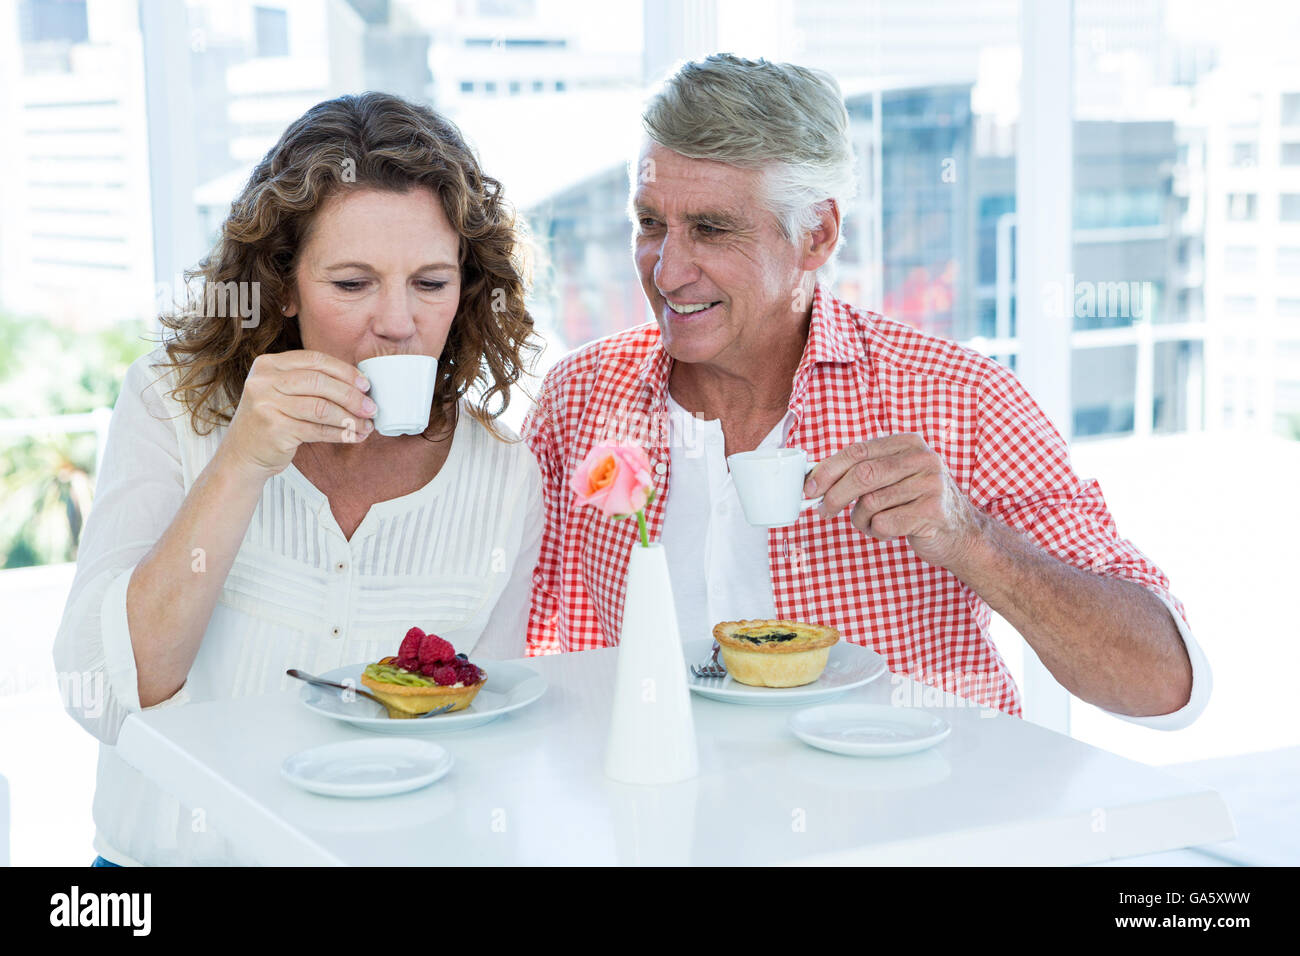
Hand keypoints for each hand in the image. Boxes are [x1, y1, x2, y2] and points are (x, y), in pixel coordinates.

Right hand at [221, 350, 375, 479]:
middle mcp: (263, 381)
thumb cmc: (271, 421)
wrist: (242, 455)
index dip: (344, 371)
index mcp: (268, 364)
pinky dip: (340, 433)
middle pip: (320, 382)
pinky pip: (318, 429)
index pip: (315, 360)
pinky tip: (353, 436)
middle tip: (371, 407)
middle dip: (351, 395)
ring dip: (350, 418)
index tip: (365, 384)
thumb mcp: (282, 392)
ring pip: (321, 408)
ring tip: (367, 425)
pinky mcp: (275, 430)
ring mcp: (266, 405)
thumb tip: (358, 384)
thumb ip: (310, 381)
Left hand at [804, 435, 985, 569]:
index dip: (828, 469)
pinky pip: (884, 523)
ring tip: (874, 523)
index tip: (809, 488)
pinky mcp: (933, 512)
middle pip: (862, 474)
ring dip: (862, 520)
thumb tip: (816, 479)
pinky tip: (892, 531)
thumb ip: (864, 471)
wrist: (961, 533)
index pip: (858, 451)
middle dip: (835, 495)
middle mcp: (922, 458)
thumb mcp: (895, 477)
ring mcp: (930, 484)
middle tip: (823, 511)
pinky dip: (878, 532)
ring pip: (871, 502)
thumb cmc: (917, 503)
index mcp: (908, 443)